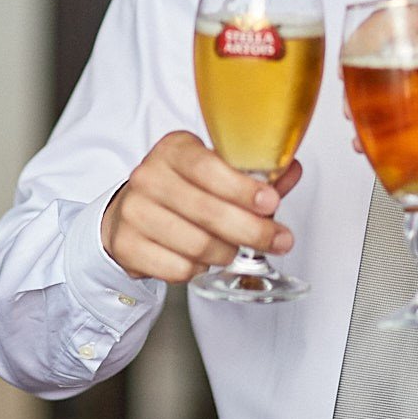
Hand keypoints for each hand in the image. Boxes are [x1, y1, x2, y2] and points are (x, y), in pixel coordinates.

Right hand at [101, 131, 303, 282]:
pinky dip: (199, 269)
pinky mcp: (126, 245)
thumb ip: (253, 174)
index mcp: (174, 149)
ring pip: (198, 245)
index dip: (243, 189)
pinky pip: (178, 269)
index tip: (272, 203)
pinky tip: (202, 258)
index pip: (209, 168)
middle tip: (278, 240)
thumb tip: (291, 170)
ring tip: (234, 249)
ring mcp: (134, 211)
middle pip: (209, 212)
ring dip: (227, 253)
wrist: (131, 212)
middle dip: (252, 231)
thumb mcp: (215, 171)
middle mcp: (149, 176)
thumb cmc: (182, 189)